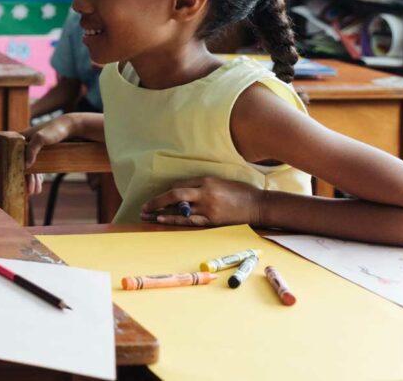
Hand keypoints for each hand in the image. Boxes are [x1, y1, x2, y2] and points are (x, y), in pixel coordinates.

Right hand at [19, 115, 78, 194]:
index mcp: (20, 139)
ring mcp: (34, 149)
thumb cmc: (55, 130)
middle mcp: (25, 144)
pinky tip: (38, 184)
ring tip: (35, 191)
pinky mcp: (43, 153)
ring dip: (32, 180)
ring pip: (30, 167)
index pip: (13, 157)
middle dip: (26, 179)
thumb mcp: (41, 137)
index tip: (16, 181)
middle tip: (30, 191)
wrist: (71, 127)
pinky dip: (37, 175)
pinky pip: (37, 166)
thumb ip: (32, 149)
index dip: (14, 170)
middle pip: (22, 164)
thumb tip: (25, 166)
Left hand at [141, 176, 263, 226]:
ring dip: (160, 211)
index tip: (158, 197)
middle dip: (156, 201)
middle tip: (143, 206)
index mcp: (207, 181)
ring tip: (146, 215)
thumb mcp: (220, 182)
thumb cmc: (240, 193)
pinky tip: (161, 218)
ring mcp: (208, 207)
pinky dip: (174, 219)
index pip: (179, 184)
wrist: (259, 206)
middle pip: (174, 195)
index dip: (166, 191)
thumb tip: (183, 191)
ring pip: (179, 208)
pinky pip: (189, 220)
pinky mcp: (212, 220)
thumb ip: (202, 185)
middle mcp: (205, 192)